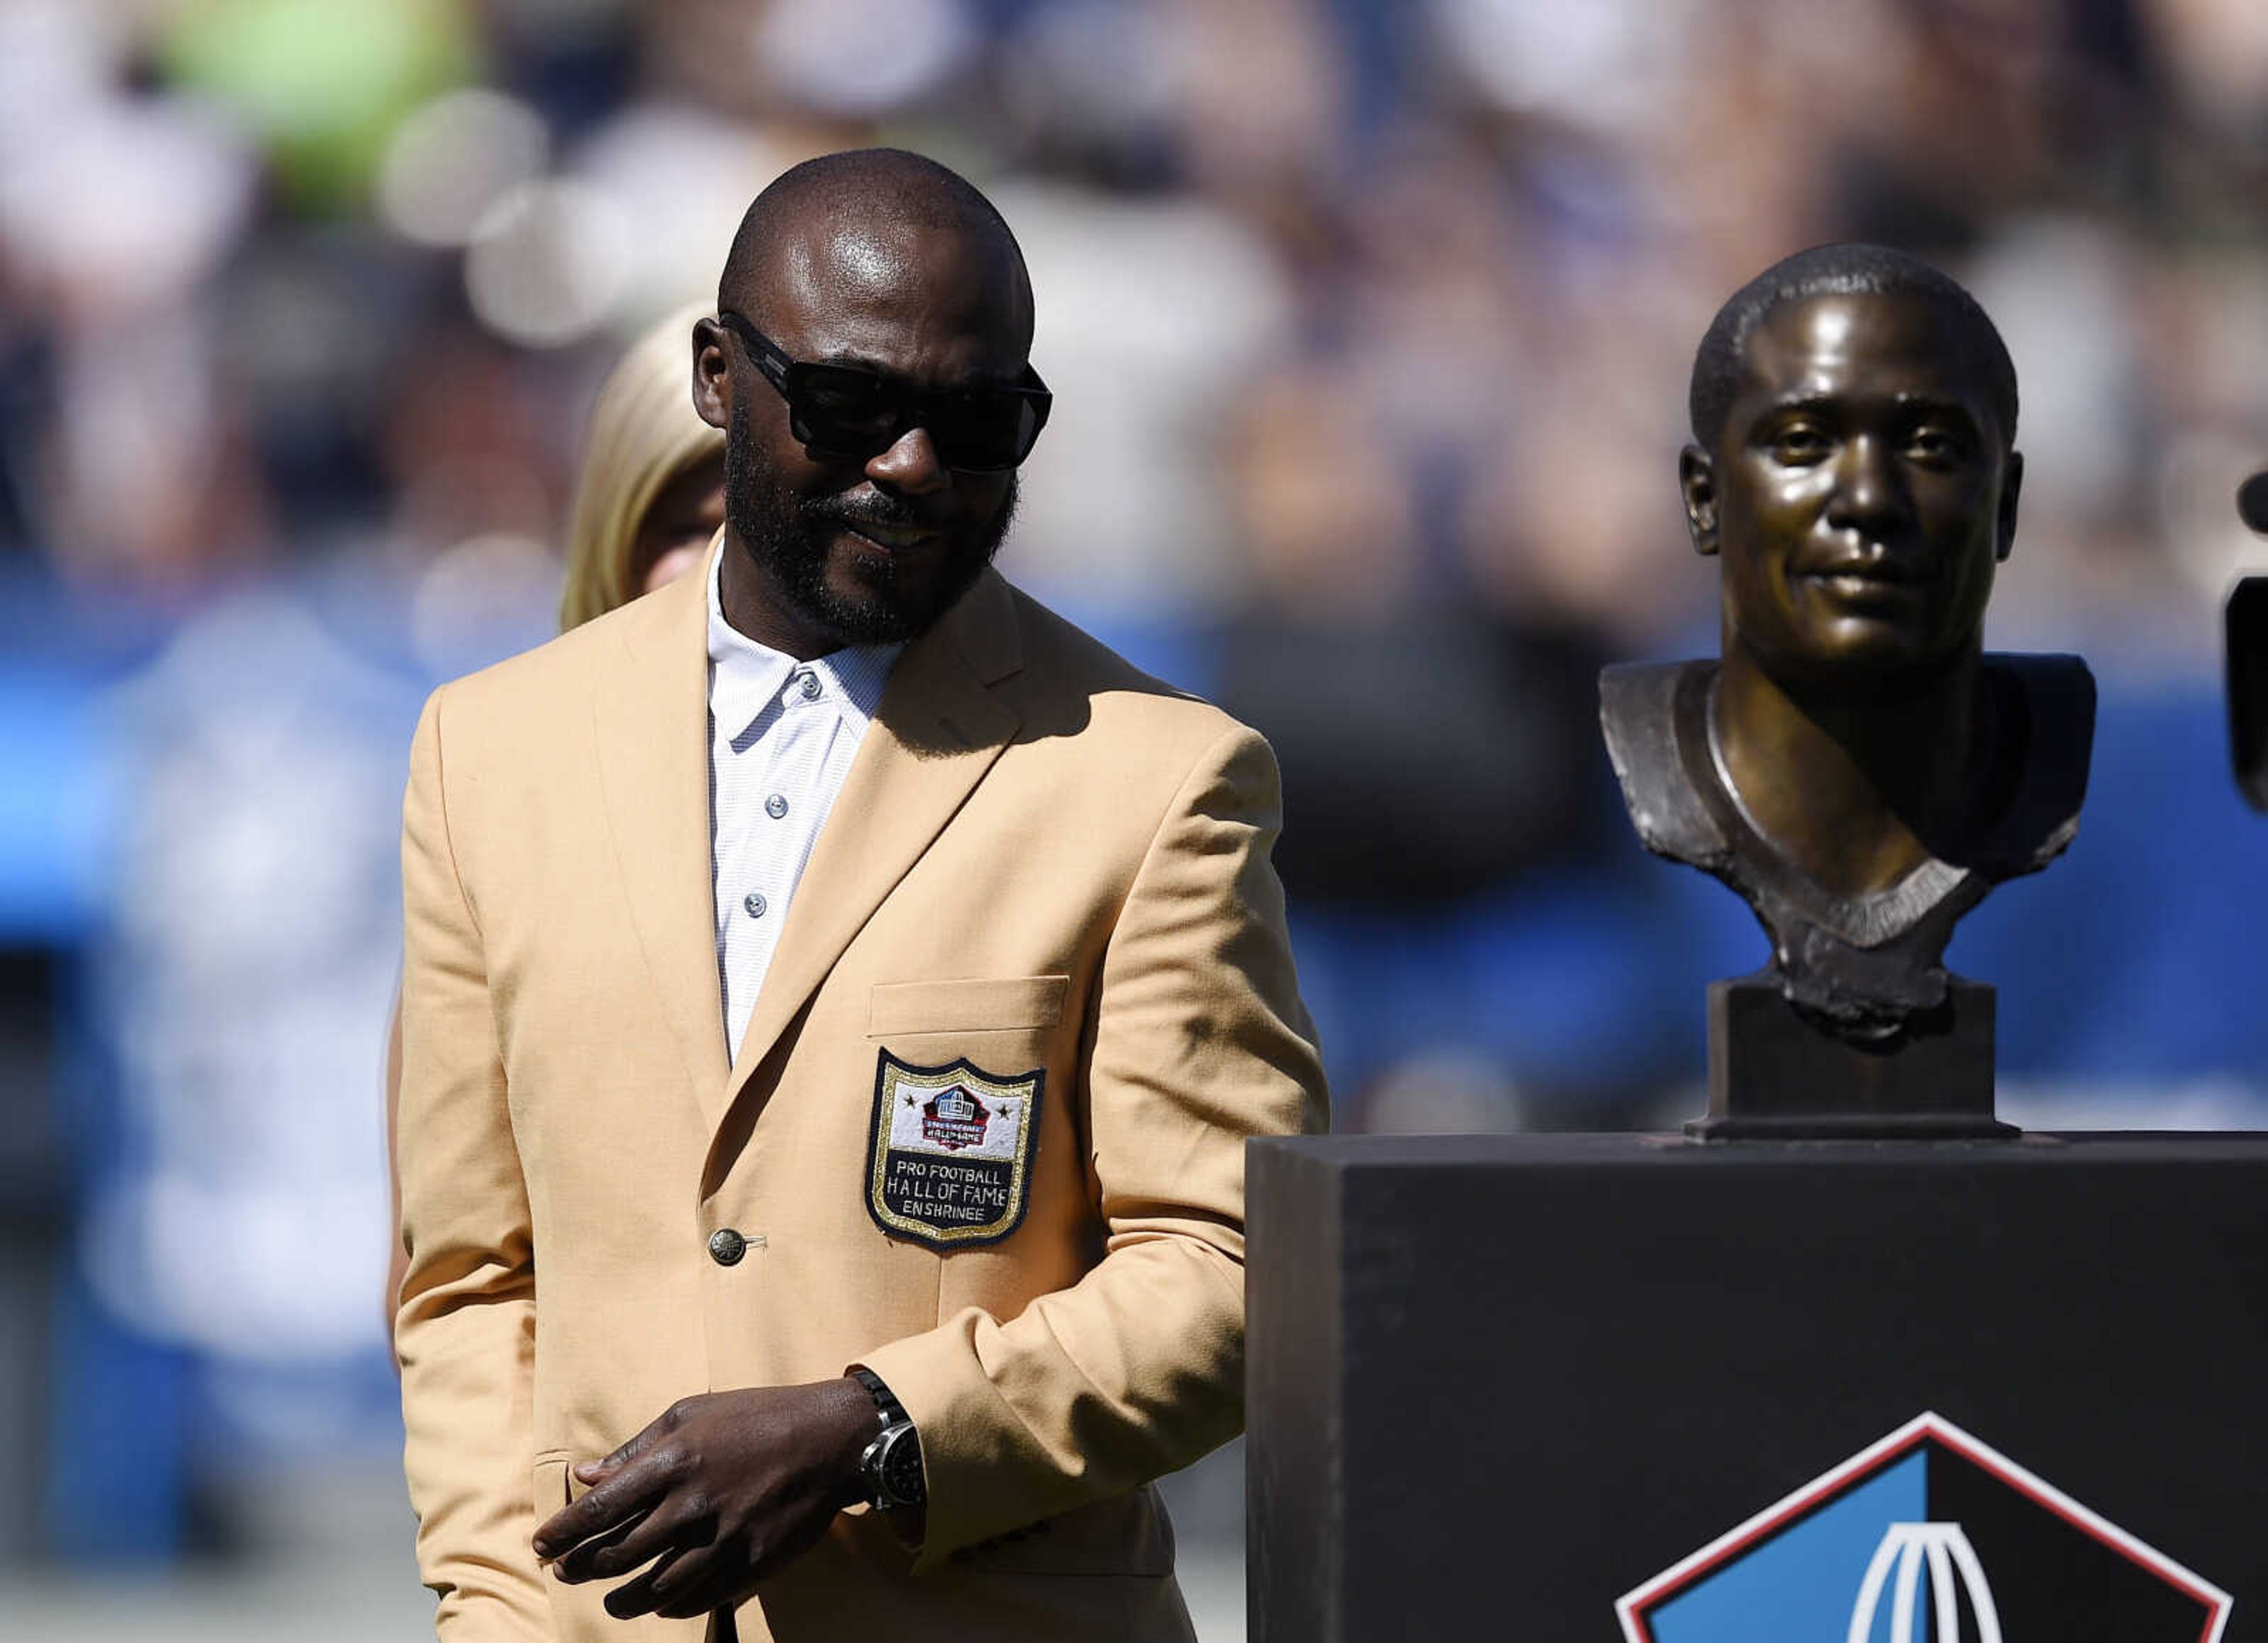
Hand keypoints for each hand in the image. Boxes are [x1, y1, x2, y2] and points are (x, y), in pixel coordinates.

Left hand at [532, 1378, 875, 1619]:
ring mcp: (722, 1539)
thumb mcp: (691, 1412)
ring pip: (653, 1588)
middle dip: (582, 1568)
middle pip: (618, 1554)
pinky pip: (697, 1599)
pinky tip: (658, 1605)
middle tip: (566, 1572)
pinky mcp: (750, 1563)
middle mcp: (691, 1505)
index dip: (562, 1533)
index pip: (598, 1509)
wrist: (830, 1438)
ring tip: (610, 1602)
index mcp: (673, 1461)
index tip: (541, 1545)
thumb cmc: (756, 1417)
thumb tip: (585, 1474)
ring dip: (621, 1600)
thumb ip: (635, 1448)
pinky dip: (670, 1607)